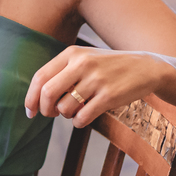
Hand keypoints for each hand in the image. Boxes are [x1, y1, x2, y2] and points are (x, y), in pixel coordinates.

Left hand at [24, 45, 173, 128]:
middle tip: (50, 114)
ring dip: (65, 115)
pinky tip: (84, 117)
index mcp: (71, 53)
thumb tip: (37, 97)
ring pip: (64, 107)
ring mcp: (96, 80)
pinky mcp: (109, 96)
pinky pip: (82, 117)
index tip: (29, 111)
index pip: (40, 77)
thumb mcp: (84, 59)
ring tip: (74, 111)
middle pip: (48, 93)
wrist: (145, 68)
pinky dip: (78, 122)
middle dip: (45, 109)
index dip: (30, 97)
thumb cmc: (108, 67)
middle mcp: (81, 64)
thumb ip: (62, 72)